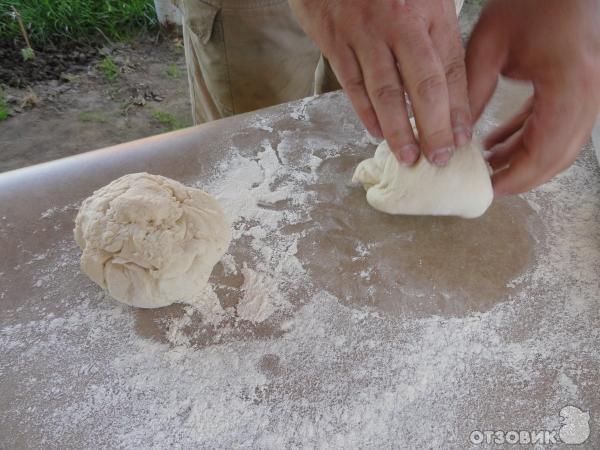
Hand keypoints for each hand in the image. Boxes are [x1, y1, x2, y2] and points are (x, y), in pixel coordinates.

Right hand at [289, 0, 470, 165]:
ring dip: (398, 129)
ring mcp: (364, 34)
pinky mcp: (335, 41)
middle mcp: (400, 24)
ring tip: (408, 157)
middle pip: (422, 86)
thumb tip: (451, 81)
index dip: (458, 108)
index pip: (451, 68)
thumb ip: (437, 28)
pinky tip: (376, 131)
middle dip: (433, 128)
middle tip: (439, 158)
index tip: (462, 138)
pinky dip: (365, 112)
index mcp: (430, 11)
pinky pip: (352, 84)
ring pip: (385, 92)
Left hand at [467, 0, 599, 195]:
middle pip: (558, 156)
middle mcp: (588, 94)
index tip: (489, 189)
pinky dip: (527, 138)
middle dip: (522, 176)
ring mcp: (589, 91)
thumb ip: (472, 92)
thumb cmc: (528, 1)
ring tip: (485, 167)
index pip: (545, 151)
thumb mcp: (489, 45)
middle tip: (487, 187)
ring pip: (559, 144)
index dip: (517, 177)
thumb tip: (455, 136)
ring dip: (523, 159)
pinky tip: (495, 145)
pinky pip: (555, 125)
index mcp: (569, 85)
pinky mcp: (579, 87)